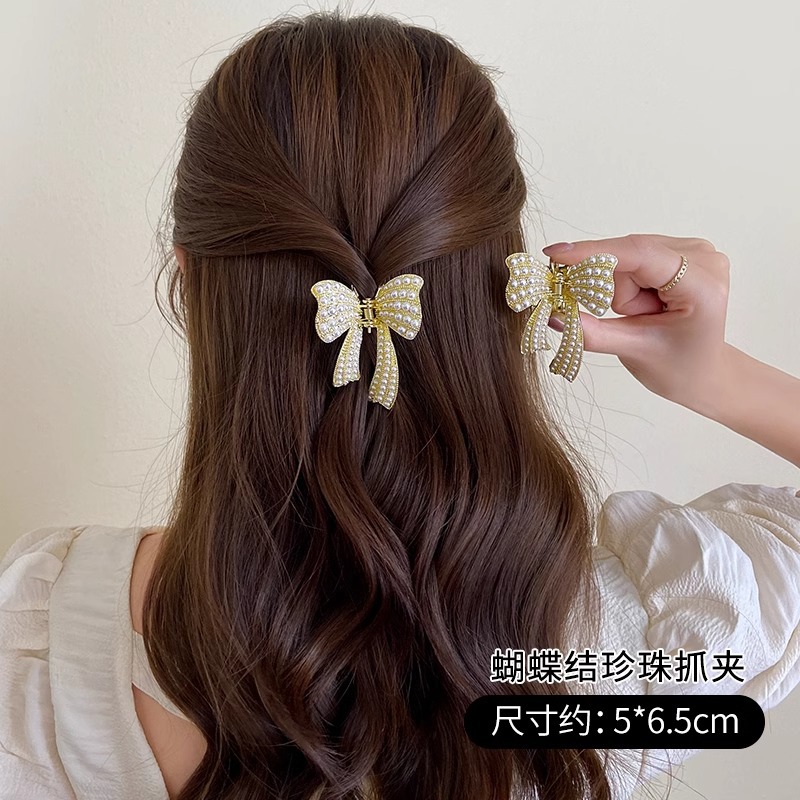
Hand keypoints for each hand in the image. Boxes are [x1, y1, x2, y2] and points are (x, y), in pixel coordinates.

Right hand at [543, 233, 731, 408]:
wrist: (702, 371)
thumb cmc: (678, 366)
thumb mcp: (633, 352)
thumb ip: (591, 333)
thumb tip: (552, 314)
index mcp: (702, 286)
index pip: (640, 255)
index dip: (593, 252)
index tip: (555, 255)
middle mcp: (703, 258)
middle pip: (628, 257)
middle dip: (614, 290)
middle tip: (629, 320)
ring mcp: (694, 250)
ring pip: (626, 257)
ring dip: (621, 289)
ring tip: (644, 316)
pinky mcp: (681, 250)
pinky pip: (632, 257)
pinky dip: (627, 282)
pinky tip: (646, 303)